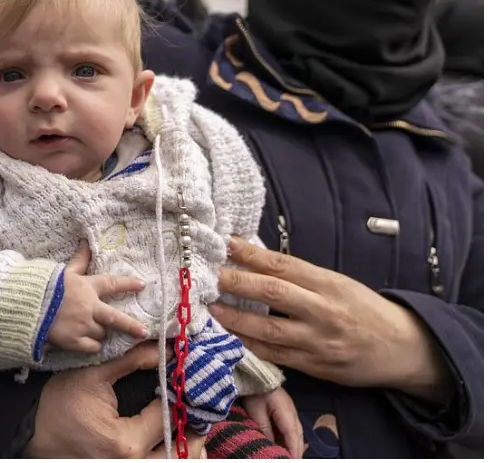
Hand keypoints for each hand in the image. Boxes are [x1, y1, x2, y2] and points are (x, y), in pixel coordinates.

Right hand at [26, 342, 206, 457]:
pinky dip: (167, 454)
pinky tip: (171, 439)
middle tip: (197, 410)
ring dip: (186, 449)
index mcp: (125, 442)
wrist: (32, 431)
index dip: (178, 395)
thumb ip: (131, 361)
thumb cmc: (58, 404)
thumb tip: (161, 348)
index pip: (168, 417)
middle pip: (181, 455)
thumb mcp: (93, 376)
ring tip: (189, 427)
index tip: (182, 379)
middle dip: (194, 433)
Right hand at [47, 241, 147, 352]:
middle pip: (117, 318)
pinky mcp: (75, 341)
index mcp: (88, 288)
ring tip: (92, 329)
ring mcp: (83, 326)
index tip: (142, 285)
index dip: (128, 284)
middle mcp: (90, 307)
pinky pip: (92, 347)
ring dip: (100, 332)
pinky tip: (89, 343)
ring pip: (102, 333)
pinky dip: (92, 346)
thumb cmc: (46, 286)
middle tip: (143, 332)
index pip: (113, 284)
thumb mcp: (65, 272)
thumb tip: (86, 242)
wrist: (28, 306)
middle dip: (132, 326)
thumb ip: (79, 260)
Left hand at [209, 237, 451, 402]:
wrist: (402, 349)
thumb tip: (256, 260)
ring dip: (235, 318)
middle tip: (209, 274)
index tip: (227, 244)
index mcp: (329, 284)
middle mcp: (322, 311)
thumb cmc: (365, 310)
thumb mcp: (338, 283)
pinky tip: (230, 336)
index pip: (283, 265)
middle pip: (272, 294)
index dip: (252, 254)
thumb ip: (301, 276)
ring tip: (210, 307)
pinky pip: (275, 355)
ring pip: (268, 330)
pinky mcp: (314, 366)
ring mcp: (317, 342)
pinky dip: (250, 345)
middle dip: (237, 283)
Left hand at [242, 389, 302, 457]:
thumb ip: (264, 429)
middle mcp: (293, 413)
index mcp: (286, 412)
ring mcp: (291, 411)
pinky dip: (291, 438)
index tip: (292, 460)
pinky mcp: (287, 411)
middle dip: (296, 450)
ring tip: (290, 456)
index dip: (293, 450)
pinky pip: (292, 428)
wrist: (255, 375)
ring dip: (294, 445)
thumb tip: (270, 444)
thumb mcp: (255, 411)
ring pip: (297, 433)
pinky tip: (289, 445)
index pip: (292, 435)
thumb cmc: (254, 391)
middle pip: (298, 436)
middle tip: (291, 460)